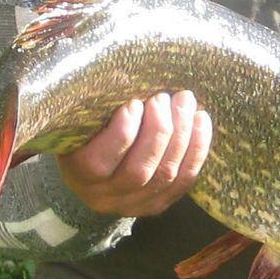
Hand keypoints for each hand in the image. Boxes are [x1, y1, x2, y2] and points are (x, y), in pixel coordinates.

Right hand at [58, 91, 212, 217]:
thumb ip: (97, 105)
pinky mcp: (157, 204)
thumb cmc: (87, 128)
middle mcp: (104, 197)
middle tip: (165, 97)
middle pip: (139, 170)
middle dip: (159, 129)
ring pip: (165, 175)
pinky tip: (200, 121)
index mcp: (78, 174)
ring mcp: (133, 205)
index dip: (123, 132)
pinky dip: (197, 149)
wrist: (93, 166)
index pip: (99, 162)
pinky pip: (184, 181)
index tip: (134, 102)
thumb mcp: (81, 118)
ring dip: (182, 135)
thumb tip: (125, 73)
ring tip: (185, 102)